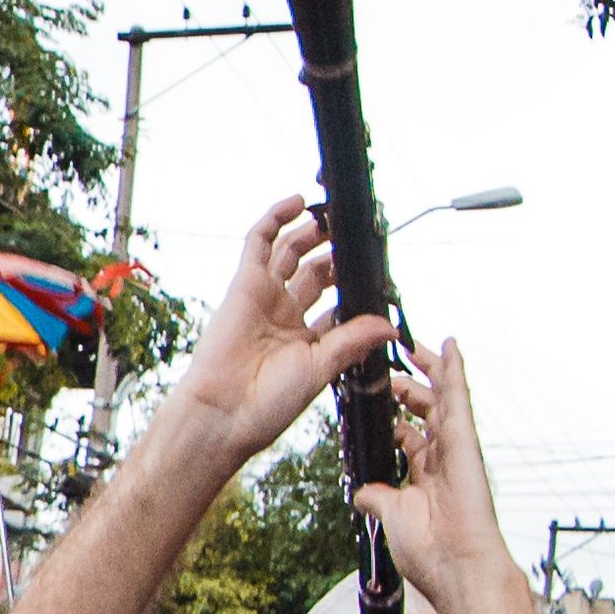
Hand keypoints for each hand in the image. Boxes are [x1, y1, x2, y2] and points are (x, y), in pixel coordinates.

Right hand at [165, 198, 396, 463]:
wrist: (224, 411)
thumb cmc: (267, 403)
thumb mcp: (322, 368)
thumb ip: (353, 340)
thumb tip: (390, 324)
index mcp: (307, 340)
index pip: (338, 305)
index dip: (357, 289)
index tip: (382, 277)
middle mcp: (285, 314)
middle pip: (315, 272)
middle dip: (336, 254)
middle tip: (359, 237)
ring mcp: (265, 296)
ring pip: (291, 252)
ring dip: (312, 231)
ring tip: (335, 214)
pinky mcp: (245, 283)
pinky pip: (259, 242)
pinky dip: (276, 219)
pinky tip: (297, 203)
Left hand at [355, 338, 518, 606]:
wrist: (455, 567)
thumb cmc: (431, 551)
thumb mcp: (392, 516)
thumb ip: (379, 498)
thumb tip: (363, 492)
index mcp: (426, 473)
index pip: (409, 434)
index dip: (396, 414)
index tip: (380, 398)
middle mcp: (443, 457)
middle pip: (426, 411)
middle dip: (411, 385)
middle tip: (394, 363)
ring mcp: (456, 448)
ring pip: (443, 398)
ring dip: (430, 370)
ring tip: (417, 345)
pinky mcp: (465, 442)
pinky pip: (458, 399)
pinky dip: (454, 371)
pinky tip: (450, 347)